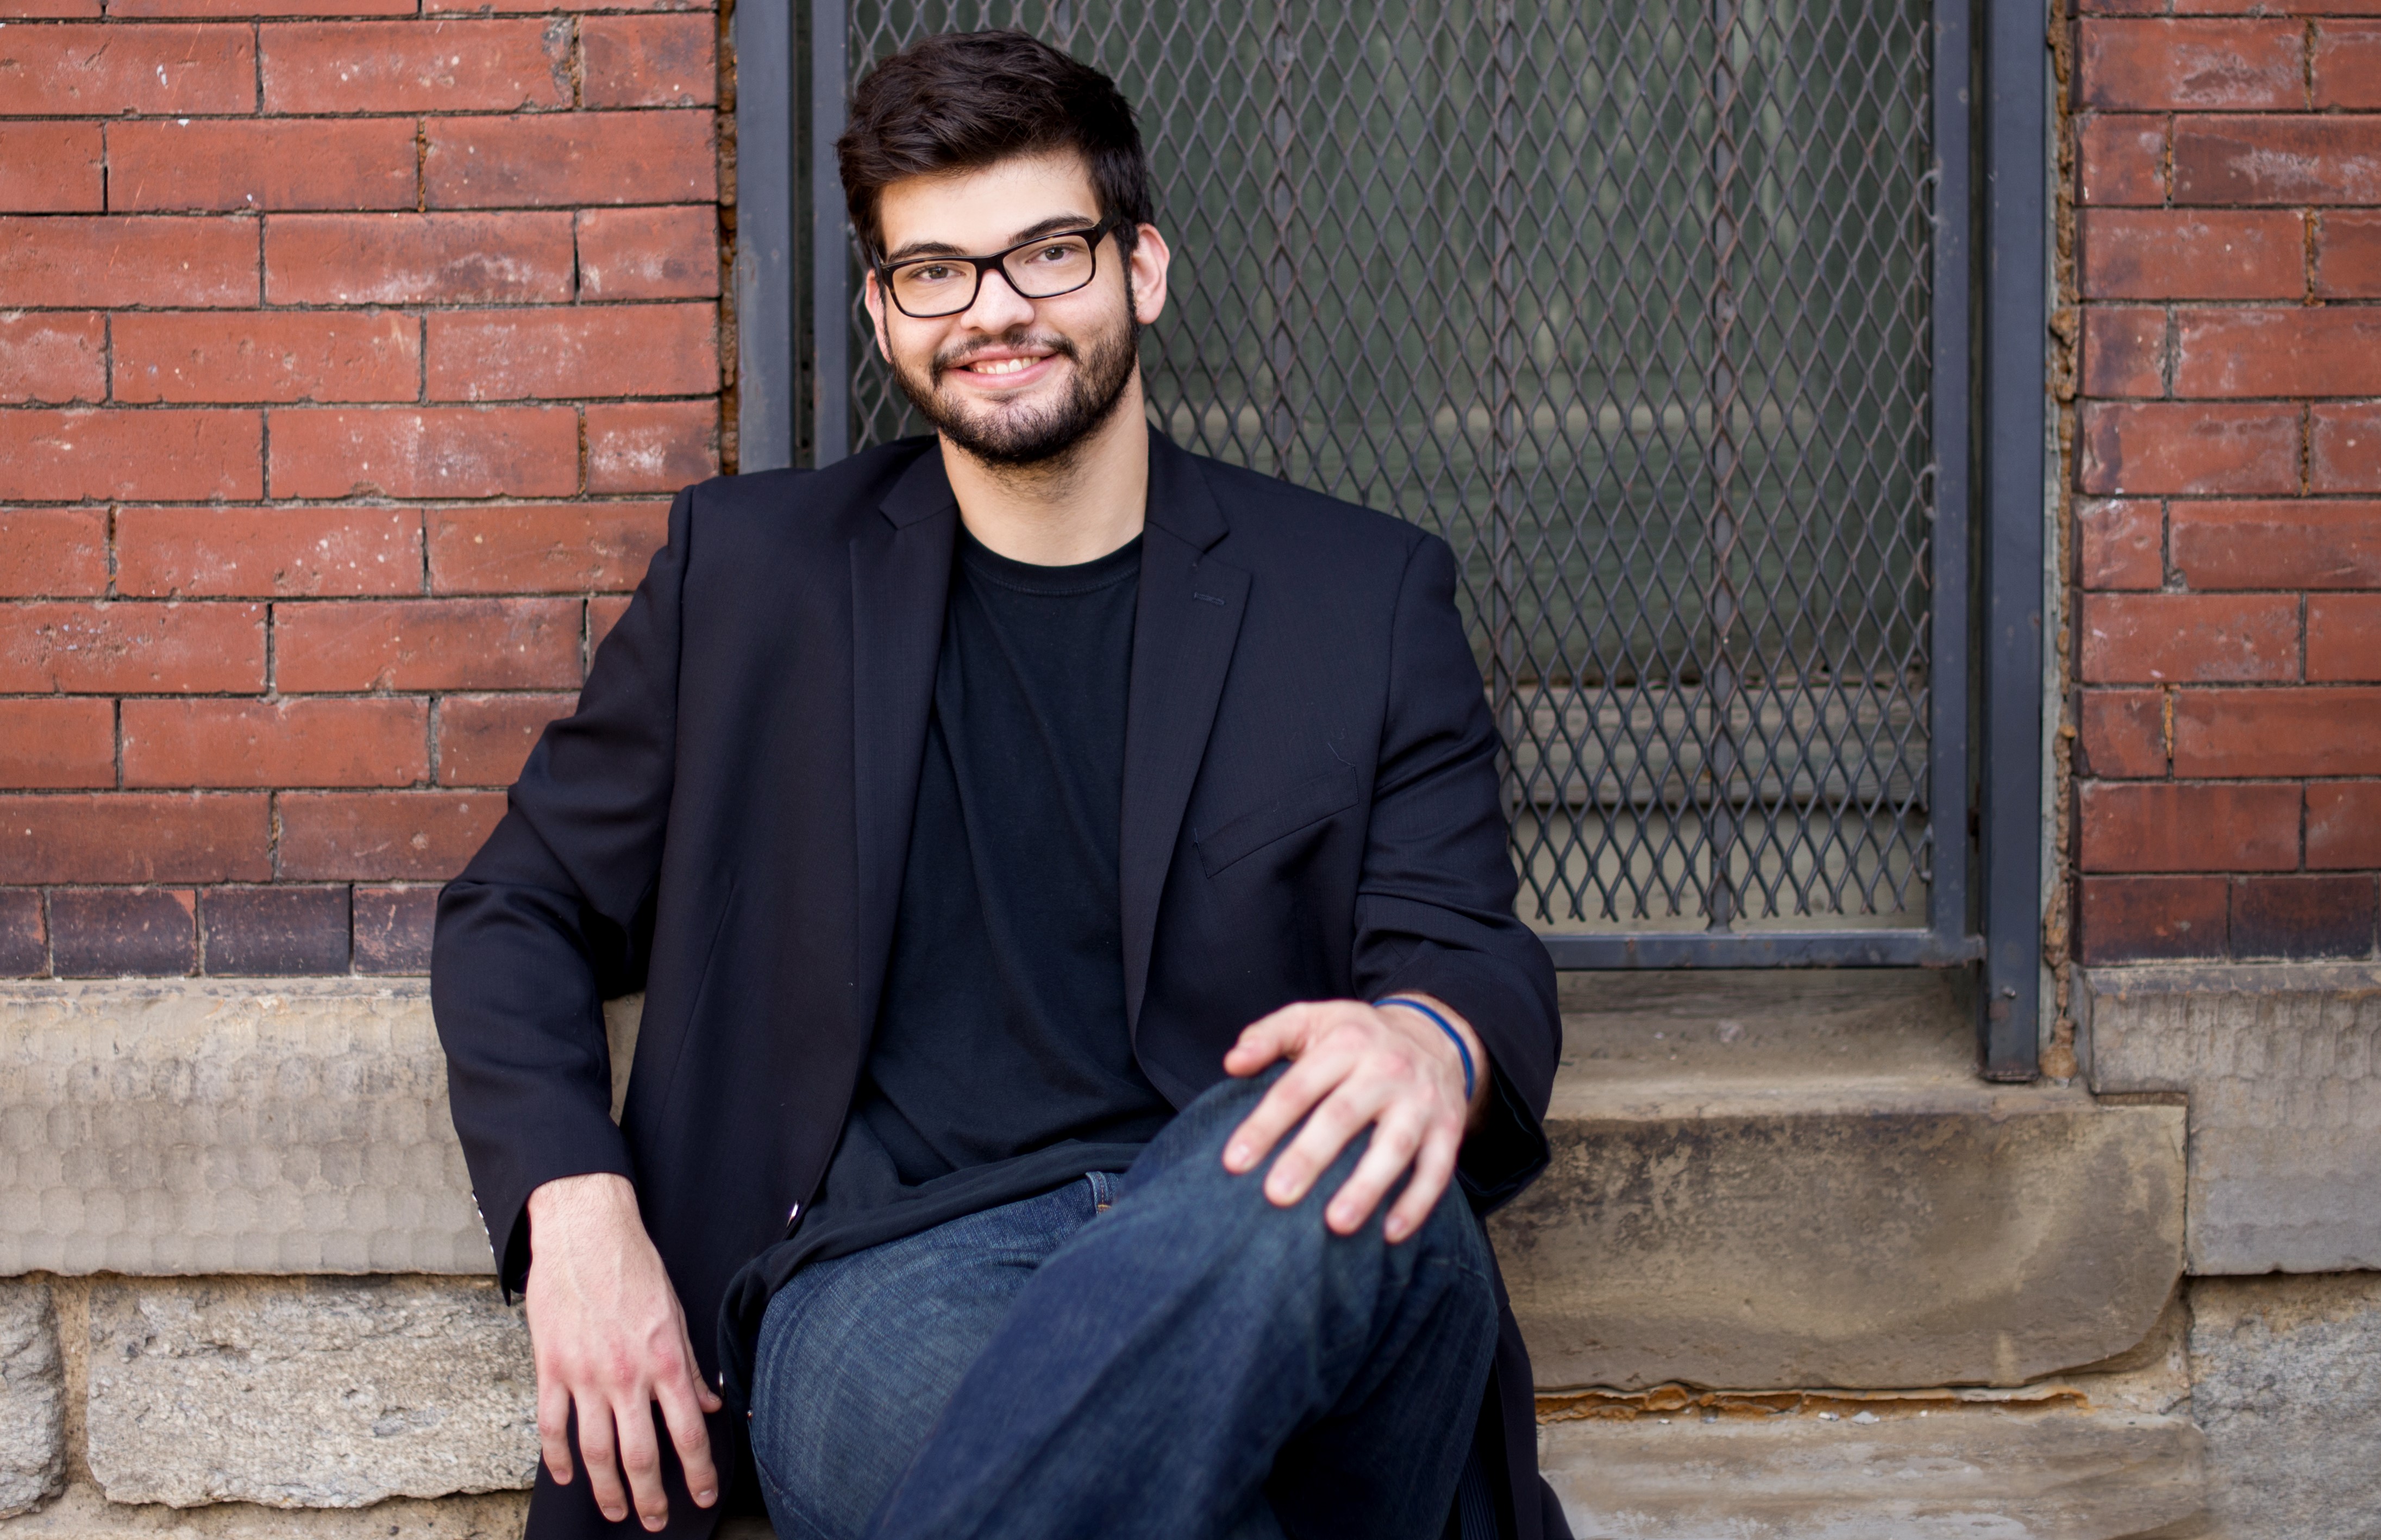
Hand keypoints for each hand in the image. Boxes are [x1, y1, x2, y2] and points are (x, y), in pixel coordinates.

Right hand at [523, 1173, 722, 1530]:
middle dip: (651, 1496)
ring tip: (615, 1510)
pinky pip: (552, 1425)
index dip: (699, 1471)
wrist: (585, 1231)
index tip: (704, 1494)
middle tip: (655, 1520)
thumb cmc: (635, 1268)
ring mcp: (585, 1374)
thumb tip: (710, 1406)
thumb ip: (691, 1367)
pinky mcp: (550, 1367)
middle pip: (641, 1454)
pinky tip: (565, 1476)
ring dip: (606, 1489)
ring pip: (595, 1451)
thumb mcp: (675, 1313)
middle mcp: (627, 1375)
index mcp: (665, 1360)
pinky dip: (557, 1457)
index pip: (688, 1431)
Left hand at [1219, 995, 1487, 1242]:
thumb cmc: (1356, 1038)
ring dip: (1367, 1187)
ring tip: (1336, 1224)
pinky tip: (1390, 1234)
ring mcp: (1420, 1101)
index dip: (1266, 1124)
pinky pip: (1437, 1170)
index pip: (1298, 1086)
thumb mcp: (1313, 1020)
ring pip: (1395, 1147)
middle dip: (1309, 1157)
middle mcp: (1387, 1069)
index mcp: (1346, 1042)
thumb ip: (1269, 1036)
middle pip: (1343, 1116)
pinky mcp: (1448, 1129)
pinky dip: (1417, 1203)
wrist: (1435, 1036)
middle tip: (1276, 1196)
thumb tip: (1233, 1062)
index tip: (1234, 1162)